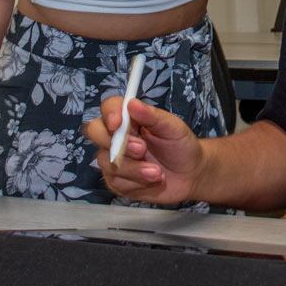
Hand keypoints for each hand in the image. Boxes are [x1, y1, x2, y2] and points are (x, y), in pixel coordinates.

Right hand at [84, 97, 207, 203]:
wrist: (190, 174)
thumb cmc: (181, 145)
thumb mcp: (173, 127)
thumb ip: (153, 116)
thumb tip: (132, 103)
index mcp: (130, 118)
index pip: (109, 108)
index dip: (109, 114)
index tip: (118, 123)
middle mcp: (116, 136)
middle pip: (95, 132)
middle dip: (118, 143)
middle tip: (142, 150)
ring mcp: (114, 159)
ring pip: (106, 161)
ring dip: (133, 169)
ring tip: (157, 172)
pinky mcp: (117, 181)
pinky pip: (116, 182)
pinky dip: (136, 182)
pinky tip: (152, 181)